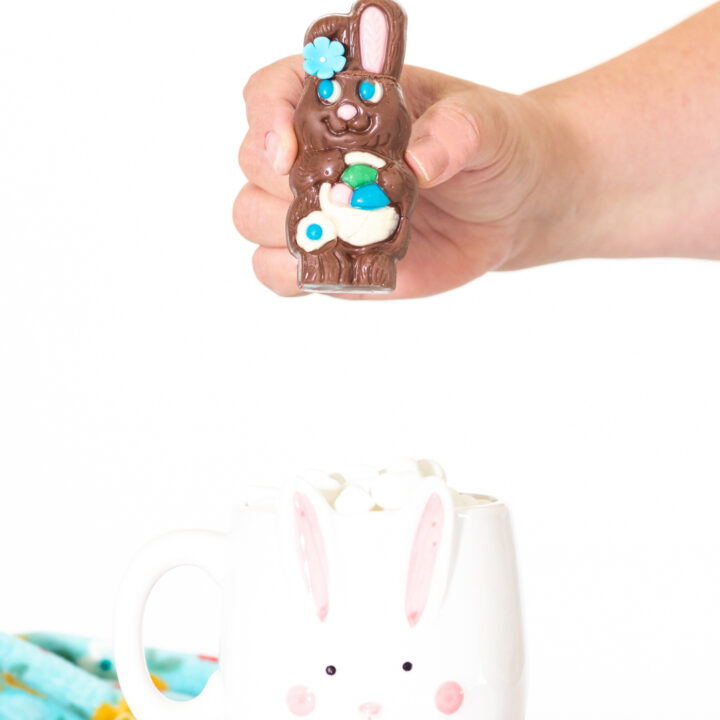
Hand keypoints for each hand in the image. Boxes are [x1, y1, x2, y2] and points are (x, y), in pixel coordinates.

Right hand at [233, 56, 579, 297]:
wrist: (512, 208)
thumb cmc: (494, 148)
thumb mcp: (485, 125)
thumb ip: (455, 133)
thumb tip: (419, 162)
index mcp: (344, 99)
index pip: (274, 90)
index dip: (266, 116)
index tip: (288, 151)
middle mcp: (318, 151)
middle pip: (252, 161)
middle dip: (281, 184)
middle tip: (340, 198)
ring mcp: (319, 207)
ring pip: (251, 217)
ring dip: (284, 232)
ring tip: (343, 234)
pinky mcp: (328, 254)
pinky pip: (275, 271)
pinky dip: (289, 276)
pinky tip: (330, 269)